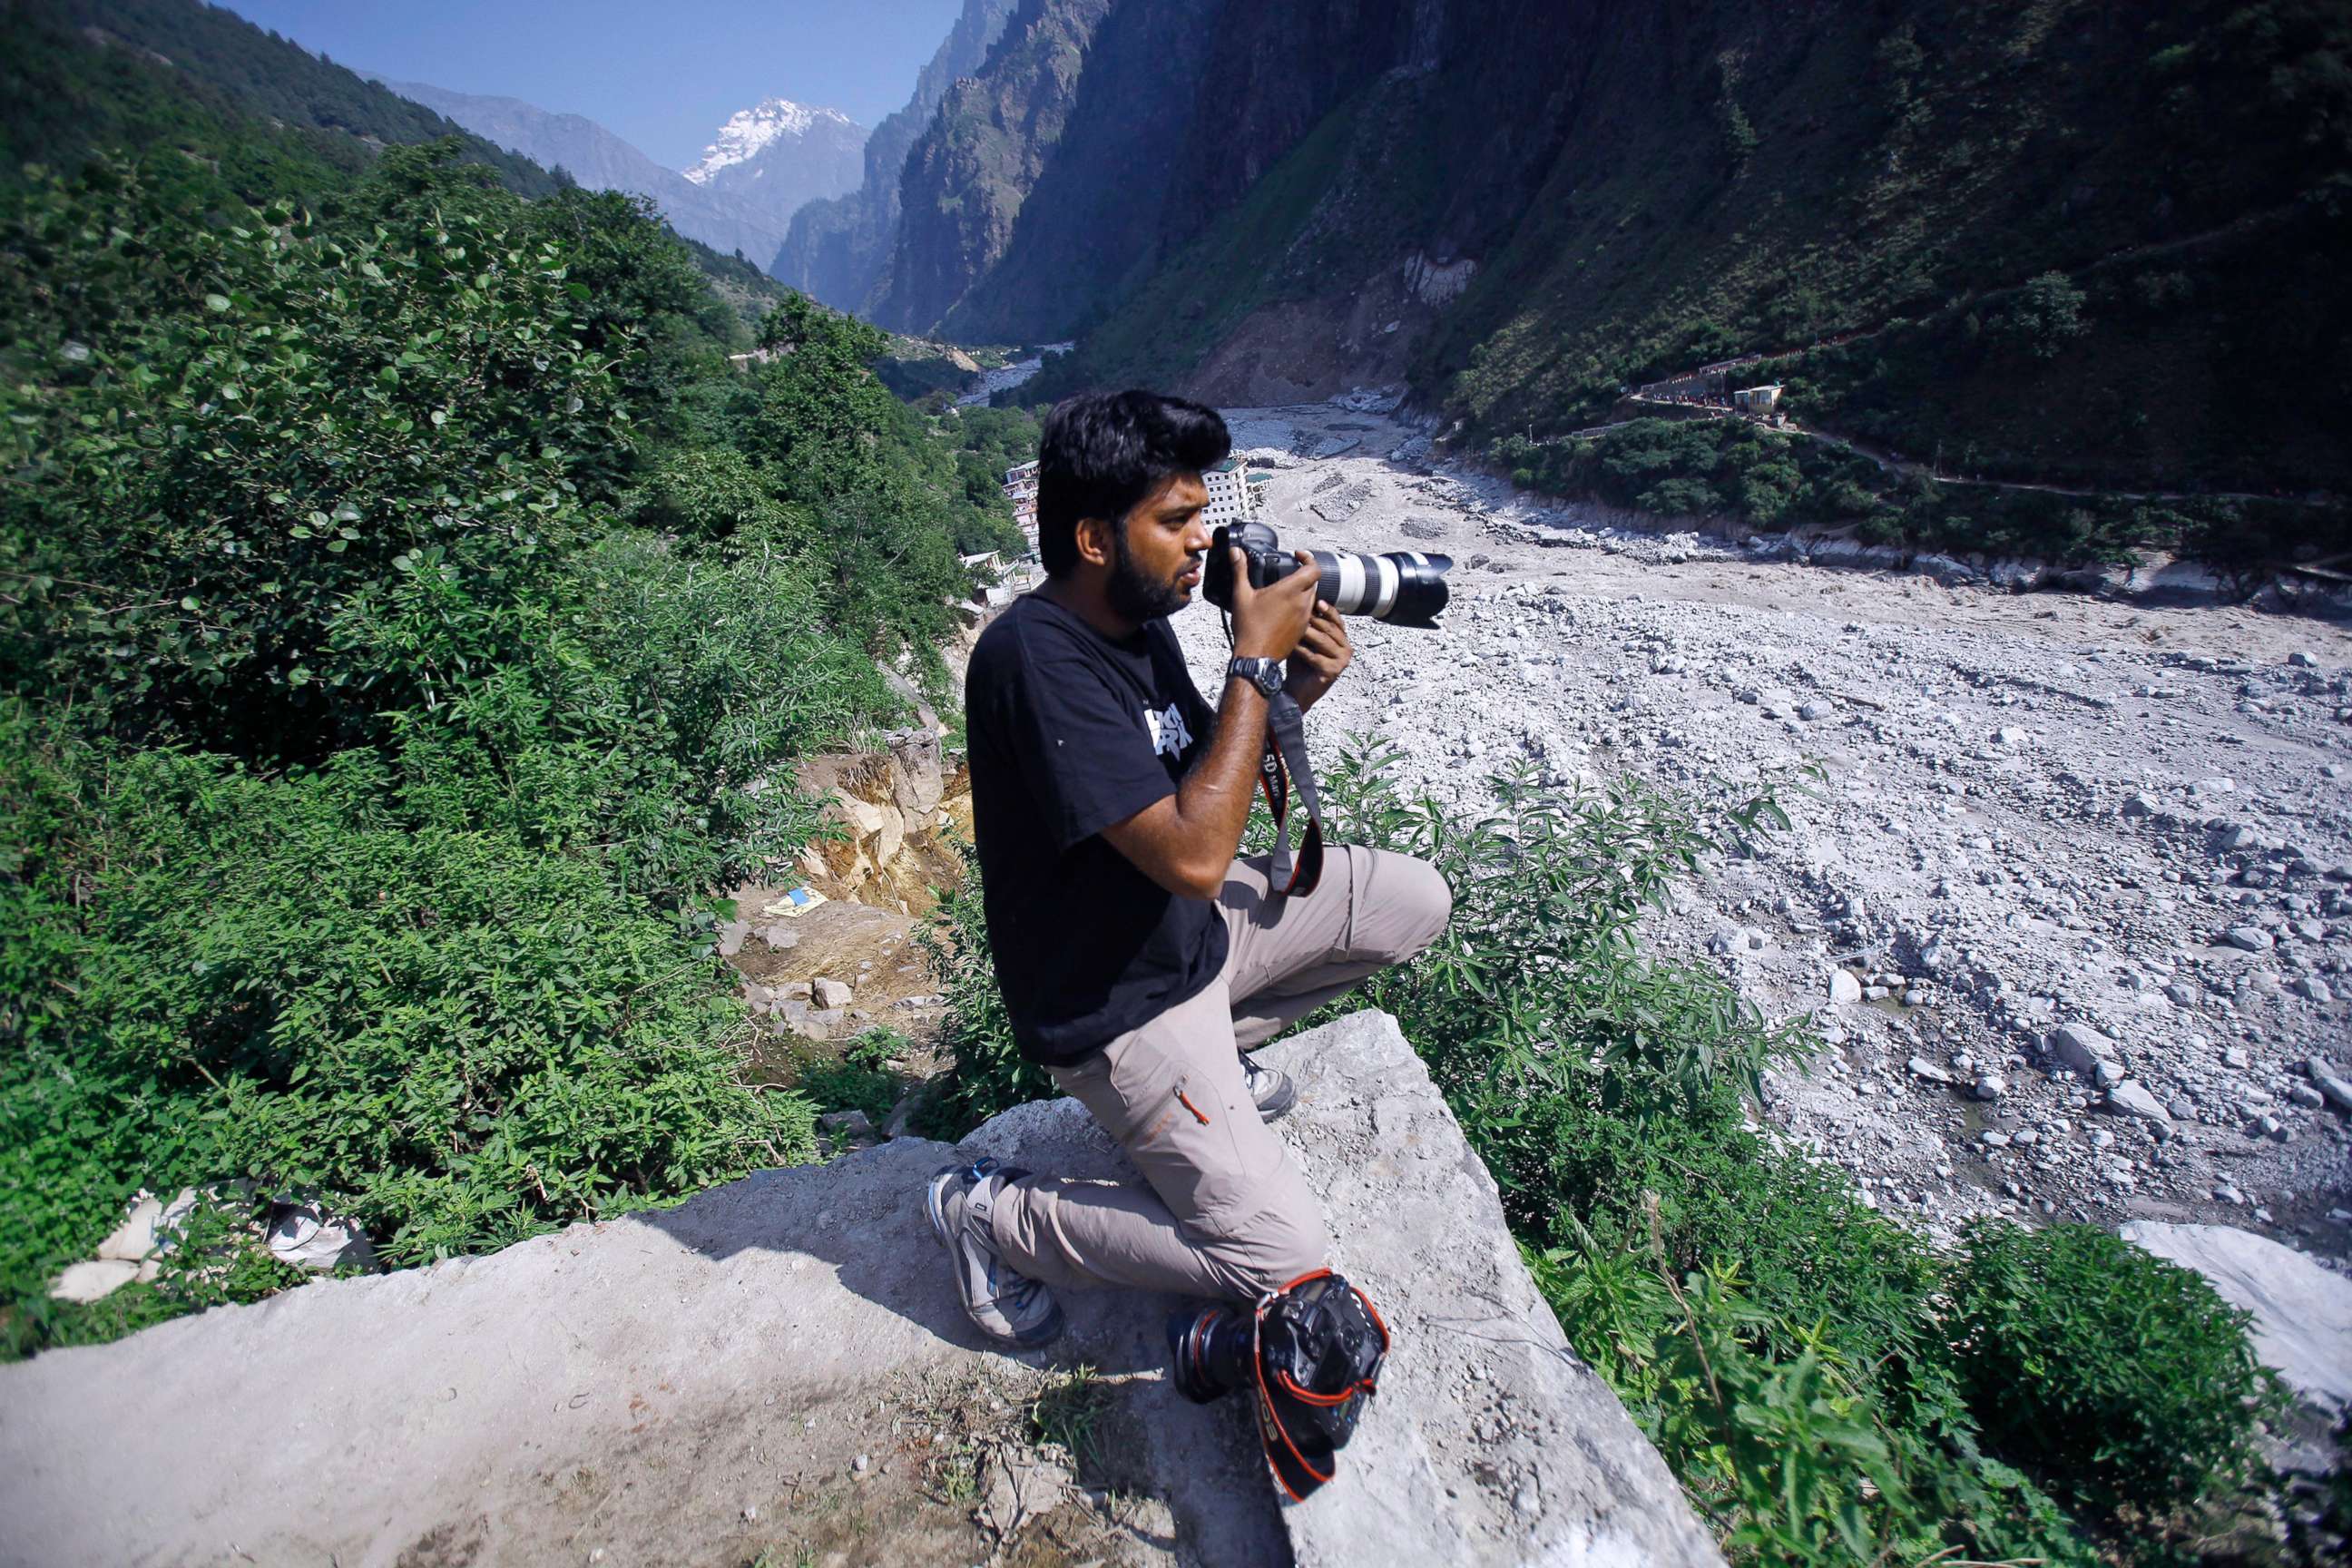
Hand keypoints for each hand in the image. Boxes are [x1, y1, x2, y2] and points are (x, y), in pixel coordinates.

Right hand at [1227, 548, 1319, 662]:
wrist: (1256, 657)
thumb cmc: (1250, 628)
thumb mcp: (1241, 595)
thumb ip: (1240, 570)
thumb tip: (1235, 552)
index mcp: (1291, 591)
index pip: (1313, 568)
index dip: (1308, 559)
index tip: (1298, 556)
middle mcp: (1302, 603)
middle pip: (1313, 582)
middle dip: (1303, 575)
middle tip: (1288, 573)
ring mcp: (1305, 617)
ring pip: (1311, 597)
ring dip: (1302, 591)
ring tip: (1285, 592)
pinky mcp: (1303, 629)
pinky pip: (1307, 613)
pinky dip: (1299, 607)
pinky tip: (1284, 610)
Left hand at [1283, 601, 1351, 710]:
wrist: (1297, 690)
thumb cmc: (1300, 663)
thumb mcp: (1305, 639)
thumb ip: (1308, 623)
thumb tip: (1303, 599)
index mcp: (1342, 639)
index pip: (1337, 620)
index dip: (1328, 610)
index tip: (1317, 601)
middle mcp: (1346, 649)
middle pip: (1330, 629)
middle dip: (1314, 619)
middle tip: (1298, 611)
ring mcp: (1342, 661)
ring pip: (1323, 641)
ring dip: (1307, 632)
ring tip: (1293, 625)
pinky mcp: (1334, 672)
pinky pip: (1316, 656)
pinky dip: (1302, 650)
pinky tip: (1292, 645)